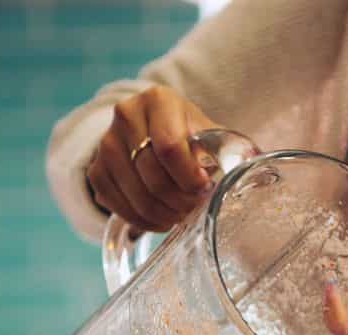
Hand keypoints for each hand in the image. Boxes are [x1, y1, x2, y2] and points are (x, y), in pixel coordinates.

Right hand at [87, 87, 219, 232]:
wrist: (152, 133)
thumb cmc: (189, 135)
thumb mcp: (209, 133)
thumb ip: (226, 150)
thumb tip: (251, 174)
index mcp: (158, 100)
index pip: (169, 147)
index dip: (189, 177)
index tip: (204, 189)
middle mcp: (126, 115)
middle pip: (152, 175)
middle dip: (178, 200)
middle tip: (194, 208)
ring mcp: (106, 144)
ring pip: (137, 195)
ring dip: (164, 214)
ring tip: (181, 215)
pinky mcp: (96, 170)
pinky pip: (119, 206)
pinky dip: (144, 220)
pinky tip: (161, 218)